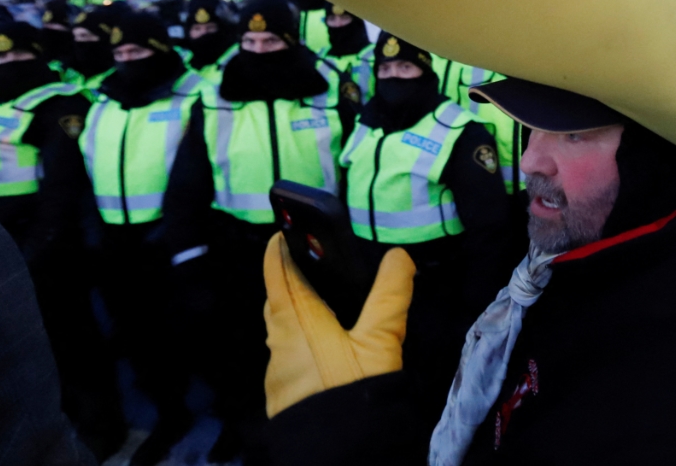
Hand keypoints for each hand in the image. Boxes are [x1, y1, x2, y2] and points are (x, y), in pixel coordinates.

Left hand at [263, 232, 414, 417]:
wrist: (336, 452)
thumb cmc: (352, 390)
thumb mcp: (381, 341)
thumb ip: (390, 296)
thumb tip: (399, 256)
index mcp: (295, 318)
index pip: (277, 270)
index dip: (279, 247)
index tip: (286, 230)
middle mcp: (278, 341)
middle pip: (277, 299)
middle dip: (290, 280)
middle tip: (314, 268)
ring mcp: (277, 370)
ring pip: (281, 331)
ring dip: (297, 314)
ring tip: (328, 309)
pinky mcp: (282, 393)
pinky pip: (287, 357)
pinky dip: (301, 344)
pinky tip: (327, 351)